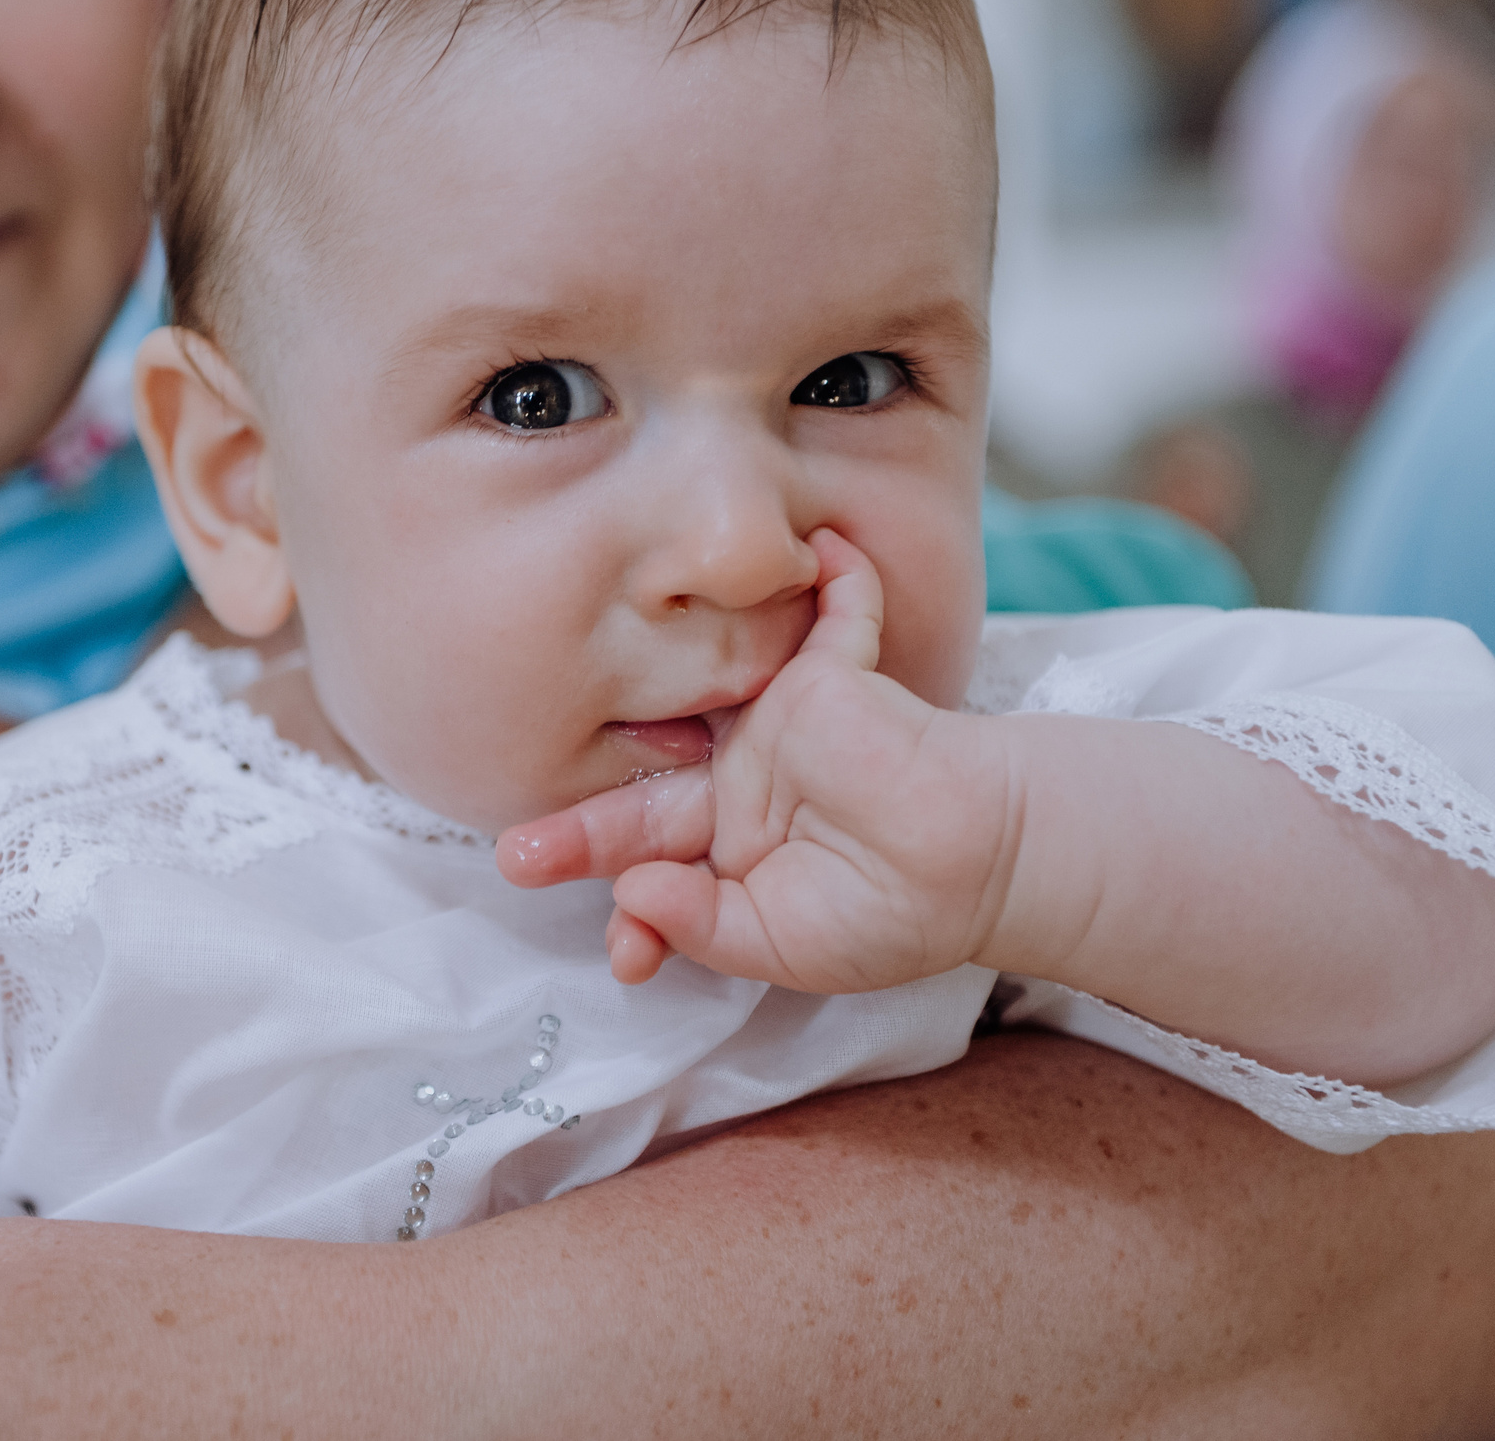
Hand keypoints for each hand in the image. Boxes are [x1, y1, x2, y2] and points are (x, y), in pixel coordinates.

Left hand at [500, 529, 1020, 992]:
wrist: (978, 871)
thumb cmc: (891, 912)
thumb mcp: (783, 943)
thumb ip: (705, 924)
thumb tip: (630, 902)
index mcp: (730, 844)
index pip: (644, 857)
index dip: (604, 882)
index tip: (566, 910)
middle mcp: (744, 778)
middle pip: (645, 783)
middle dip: (580, 829)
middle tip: (517, 856)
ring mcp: (782, 723)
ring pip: (702, 696)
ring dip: (648, 687)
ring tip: (563, 684)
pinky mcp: (835, 678)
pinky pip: (837, 617)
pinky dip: (836, 584)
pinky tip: (821, 551)